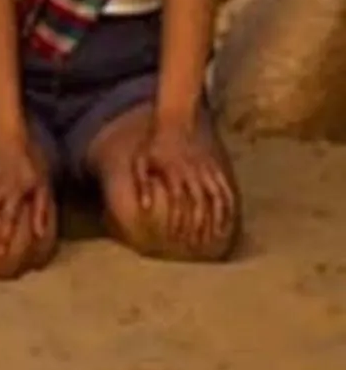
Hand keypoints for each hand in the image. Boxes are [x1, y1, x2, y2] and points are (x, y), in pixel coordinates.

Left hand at [132, 118, 235, 248]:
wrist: (174, 124)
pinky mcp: (216, 170)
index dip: (178, 221)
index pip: (178, 203)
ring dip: (215, 221)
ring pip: (216, 201)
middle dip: (197, 227)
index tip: (175, 237)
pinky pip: (226, 192)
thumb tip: (143, 208)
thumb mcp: (140, 162)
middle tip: (194, 245)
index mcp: (173, 174)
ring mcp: (207, 172)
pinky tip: (227, 223)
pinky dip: (228, 208)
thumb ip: (142, 185)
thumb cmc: (153, 147)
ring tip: (213, 240)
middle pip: (199, 205)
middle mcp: (192, 174)